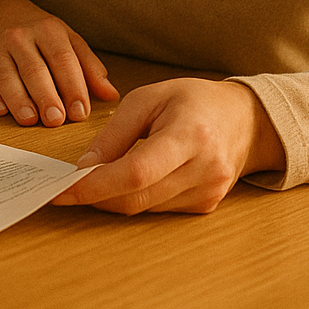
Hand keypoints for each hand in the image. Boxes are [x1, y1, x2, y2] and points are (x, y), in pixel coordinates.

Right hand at [0, 0, 118, 126]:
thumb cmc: (40, 34)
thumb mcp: (68, 41)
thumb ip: (89, 68)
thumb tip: (111, 95)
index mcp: (48, 29)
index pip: (63, 59)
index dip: (73, 87)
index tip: (80, 112)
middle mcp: (20, 36)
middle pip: (34, 69)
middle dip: (45, 96)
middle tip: (56, 120)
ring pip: (6, 76)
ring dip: (18, 100)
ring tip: (30, 119)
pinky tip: (0, 110)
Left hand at [51, 78, 284, 214]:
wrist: (244, 120)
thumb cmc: (193, 101)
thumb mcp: (148, 98)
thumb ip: (115, 134)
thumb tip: (84, 167)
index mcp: (189, 135)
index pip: (136, 172)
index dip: (96, 186)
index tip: (64, 191)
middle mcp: (204, 169)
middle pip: (138, 197)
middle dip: (97, 196)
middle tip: (67, 188)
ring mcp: (208, 192)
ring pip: (145, 208)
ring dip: (113, 199)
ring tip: (95, 178)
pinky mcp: (206, 205)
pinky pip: (159, 210)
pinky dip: (136, 198)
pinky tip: (127, 181)